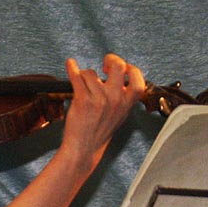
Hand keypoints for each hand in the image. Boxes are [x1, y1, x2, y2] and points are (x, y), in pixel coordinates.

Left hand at [59, 53, 144, 170]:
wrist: (84, 147)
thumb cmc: (100, 131)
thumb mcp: (120, 115)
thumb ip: (123, 97)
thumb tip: (122, 77)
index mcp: (127, 103)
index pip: (137, 78)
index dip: (130, 68)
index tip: (123, 67)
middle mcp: (115, 99)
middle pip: (118, 65)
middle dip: (110, 59)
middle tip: (104, 64)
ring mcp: (99, 99)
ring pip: (91, 73)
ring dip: (84, 76)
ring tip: (83, 85)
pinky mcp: (83, 100)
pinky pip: (77, 76)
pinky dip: (71, 68)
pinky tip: (70, 65)